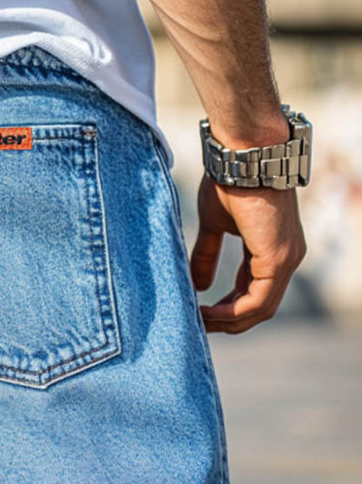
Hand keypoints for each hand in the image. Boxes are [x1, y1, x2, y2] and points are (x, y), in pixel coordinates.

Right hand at [189, 174, 305, 333]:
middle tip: (199, 324)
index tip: (202, 313)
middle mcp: (286, 258)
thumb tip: (197, 285)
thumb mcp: (214, 225)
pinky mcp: (277, 260)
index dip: (228, 307)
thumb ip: (207, 254)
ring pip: (260, 308)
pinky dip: (231, 312)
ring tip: (199, 321)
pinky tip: (208, 313)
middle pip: (260, 306)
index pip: (255, 290)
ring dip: (228, 321)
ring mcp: (286, 260)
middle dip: (229, 321)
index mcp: (273, 248)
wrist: (242, 158)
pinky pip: (256, 301)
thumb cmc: (229, 182)